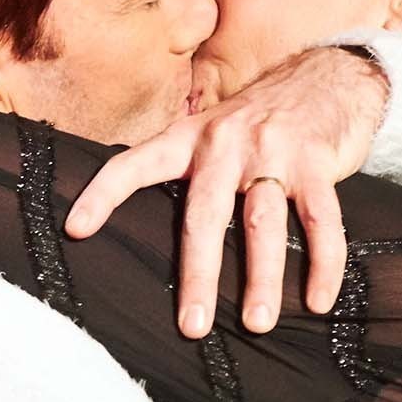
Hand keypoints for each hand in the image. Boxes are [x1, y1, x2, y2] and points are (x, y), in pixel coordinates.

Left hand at [65, 45, 390, 338]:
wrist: (326, 75)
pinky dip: (323, 263)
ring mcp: (272, 151)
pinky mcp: (316, 162)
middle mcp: (224, 143)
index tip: (75, 230)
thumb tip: (144, 231)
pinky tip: (317, 301)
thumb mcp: (210, 132)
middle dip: (198, 273)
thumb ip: (185, 171)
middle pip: (204, 215)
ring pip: (262, 222)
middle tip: (193, 326)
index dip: (102, 194)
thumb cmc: (258, 119)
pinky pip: (319, 219)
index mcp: (188, 139)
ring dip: (261, 277)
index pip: (133, 165)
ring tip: (257, 324)